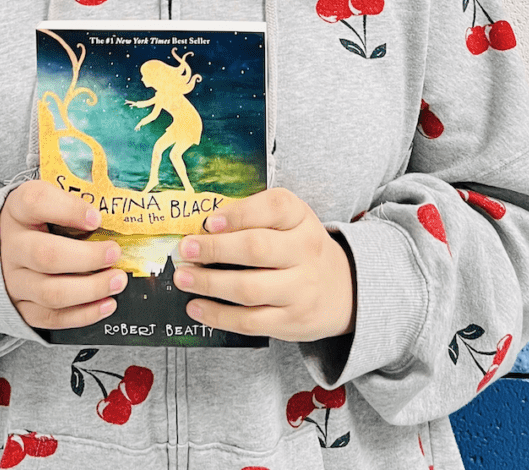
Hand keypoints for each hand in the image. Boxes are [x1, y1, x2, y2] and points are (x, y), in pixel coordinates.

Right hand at [0, 180, 127, 329]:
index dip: (69, 209)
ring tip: (117, 281)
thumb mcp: (49, 199)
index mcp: (19, 209)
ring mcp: (14, 279)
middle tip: (115, 253)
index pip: (36, 202)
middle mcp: (12, 246)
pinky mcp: (21, 306)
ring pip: (51, 293)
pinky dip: (83, 314)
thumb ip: (75, 201)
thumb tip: (113, 216)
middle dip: (87, 257)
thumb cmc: (38, 219)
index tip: (96, 218)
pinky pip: (51, 317)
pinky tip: (106, 304)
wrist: (4, 246)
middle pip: (46, 255)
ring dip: (91, 289)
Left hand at [172, 187, 355, 341]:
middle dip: (215, 249)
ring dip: (209, 284)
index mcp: (302, 217)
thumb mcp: (290, 221)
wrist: (345, 289)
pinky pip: (250, 321)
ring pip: (249, 289)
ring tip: (183, 278)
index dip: (239, 213)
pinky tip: (196, 307)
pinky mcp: (292, 322)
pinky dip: (218, 316)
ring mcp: (301, 289)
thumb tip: (203, 226)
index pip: (274, 207)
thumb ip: (254, 216)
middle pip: (256, 249)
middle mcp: (306, 251)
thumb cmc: (300, 247)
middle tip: (185, 250)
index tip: (209, 221)